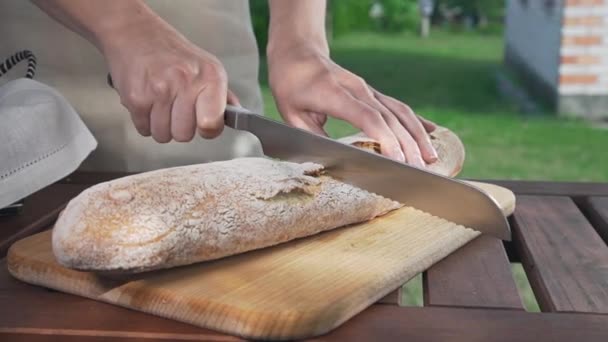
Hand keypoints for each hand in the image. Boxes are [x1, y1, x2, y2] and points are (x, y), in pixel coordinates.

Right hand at [100, 17, 238, 142]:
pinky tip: (147, 101)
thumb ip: (223, 95)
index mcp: (210, 77)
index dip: (208, 130)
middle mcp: (186, 82)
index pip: (212, 124)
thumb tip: (238, 116)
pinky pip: (144, 129)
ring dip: (161, 126)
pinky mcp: (136, 97)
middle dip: (179, 127)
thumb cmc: (173, 54)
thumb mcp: (206, 67)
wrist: (135, 33)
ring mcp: (160, 89)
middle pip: (184, 135)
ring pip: (162, 135)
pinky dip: (144, 121)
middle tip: (176, 108)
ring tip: (161, 104)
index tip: (203, 124)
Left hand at [268, 45, 437, 166]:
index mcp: (334, 93)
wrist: (298, 52)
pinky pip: (398, 106)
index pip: (367, 116)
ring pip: (399, 111)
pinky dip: (415, 121)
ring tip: (431, 158)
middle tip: (419, 169)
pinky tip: (432, 132)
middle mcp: (357, 89)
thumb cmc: (290, 85)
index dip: (384, 137)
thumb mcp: (291, 114)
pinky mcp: (372, 92)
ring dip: (417, 135)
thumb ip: (312, 138)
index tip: (397, 158)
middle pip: (389, 117)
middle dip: (407, 145)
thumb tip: (331, 161)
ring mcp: (367, 89)